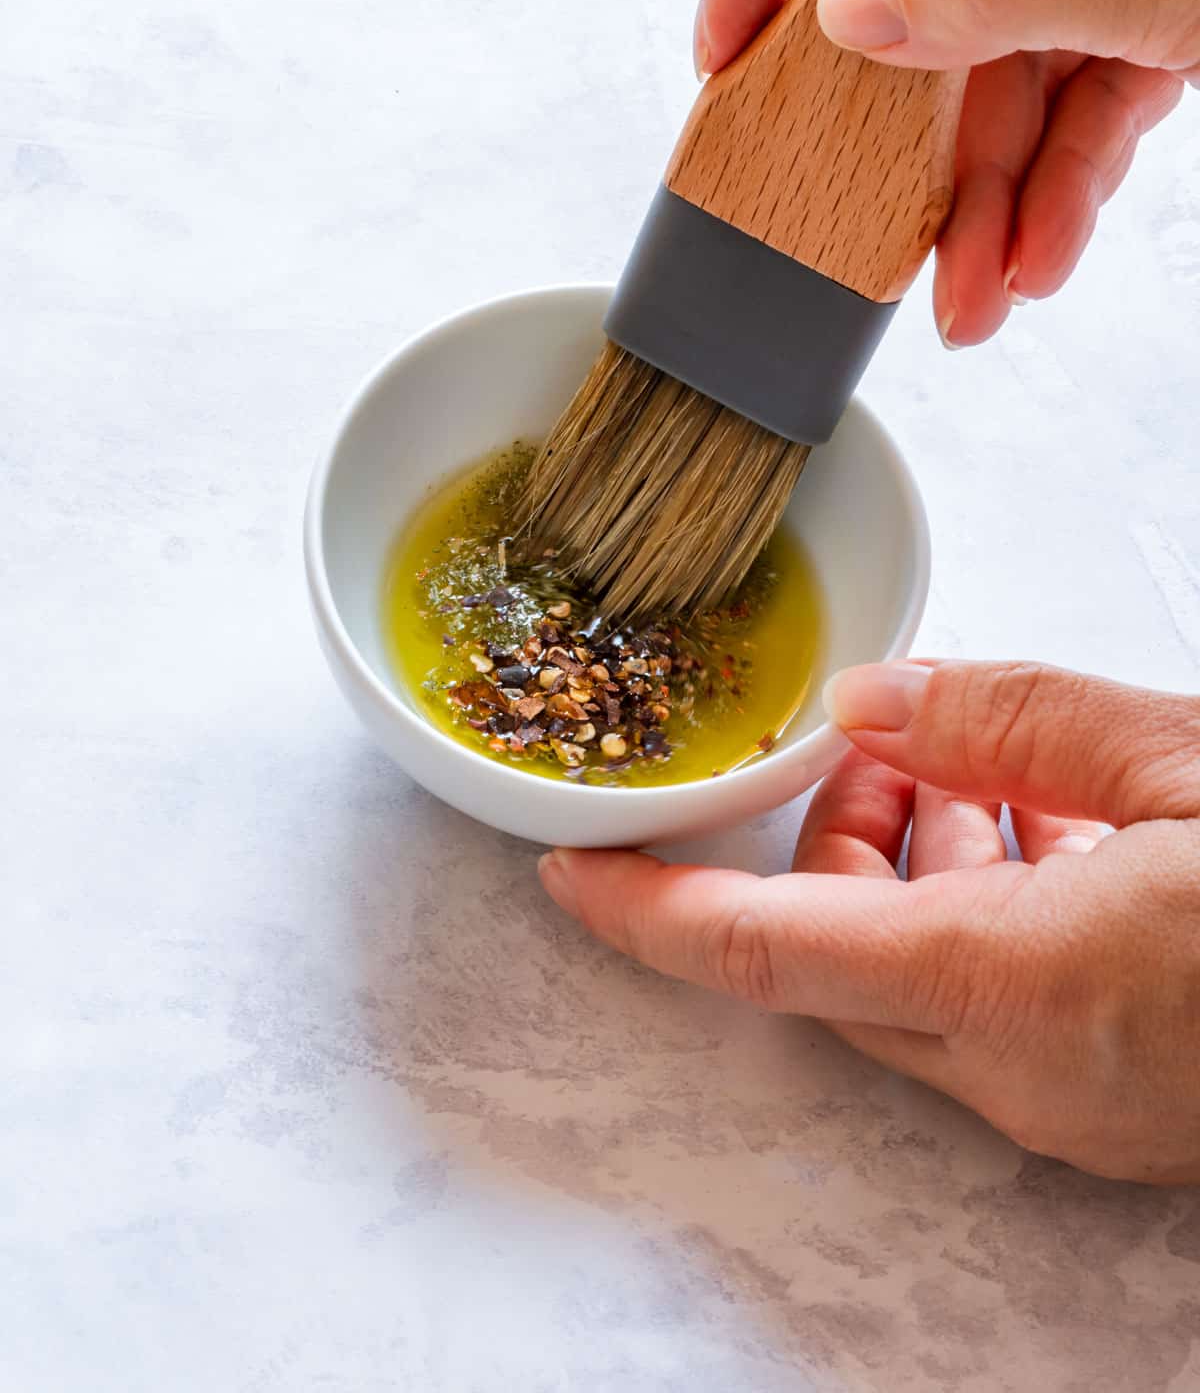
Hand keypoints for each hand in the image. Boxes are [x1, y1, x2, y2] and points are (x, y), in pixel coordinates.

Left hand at [537, 660, 1199, 1183]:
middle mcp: (1019, 1073)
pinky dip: (989, 904)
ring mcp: (1068, 1106)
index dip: (646, 909)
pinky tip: (1064, 828)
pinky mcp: (1115, 1108)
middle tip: (897, 736)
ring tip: (1005, 768)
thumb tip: (877, 702)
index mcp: (1009, 983)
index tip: (566, 868)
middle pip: (837, 951)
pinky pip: (993, 1002)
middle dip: (832, 836)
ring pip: (913, 975)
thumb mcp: (1181, 758)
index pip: (761, 953)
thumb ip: (1007, 720)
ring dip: (920, 862)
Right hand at [693, 0, 1199, 346]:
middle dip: (891, 131)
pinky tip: (1030, 266)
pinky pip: (1074, 116)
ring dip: (974, 203)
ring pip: (996, 81)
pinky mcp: (1158, 31)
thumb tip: (854, 10)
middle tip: (847, 223)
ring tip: (961, 299)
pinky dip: (1051, 197)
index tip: (733, 43)